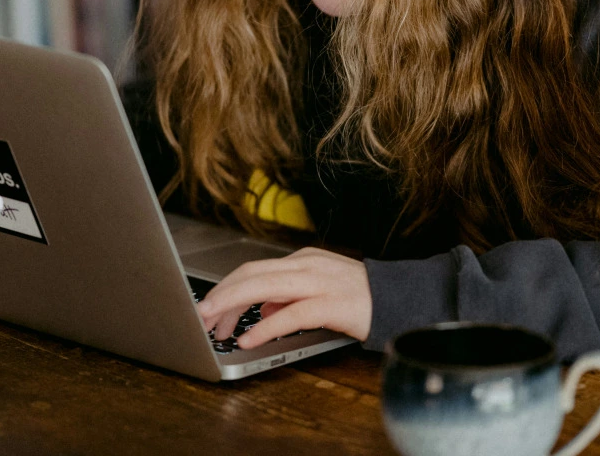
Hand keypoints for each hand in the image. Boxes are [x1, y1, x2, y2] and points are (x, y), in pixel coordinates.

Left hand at [195, 247, 371, 347]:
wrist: (400, 299)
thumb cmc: (360, 298)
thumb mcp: (318, 291)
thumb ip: (289, 296)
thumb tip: (262, 308)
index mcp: (302, 260)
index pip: (252, 270)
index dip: (225, 290)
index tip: (208, 310)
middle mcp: (306, 265)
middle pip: (251, 275)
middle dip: (220, 296)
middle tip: (199, 316)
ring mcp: (319, 282)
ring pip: (263, 287)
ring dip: (233, 306)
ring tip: (215, 326)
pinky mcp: (331, 304)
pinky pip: (290, 314)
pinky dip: (265, 327)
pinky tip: (249, 339)